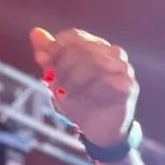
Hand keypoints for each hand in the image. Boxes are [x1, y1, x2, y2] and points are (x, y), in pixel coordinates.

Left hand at [29, 27, 137, 147]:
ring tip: (64, 95)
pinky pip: (107, 84)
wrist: (101, 130)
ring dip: (75, 82)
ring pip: (95, 65)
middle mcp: (113, 53)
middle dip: (63, 67)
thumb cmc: (82, 101)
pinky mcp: (128, 86)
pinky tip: (83, 102)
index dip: (56, 49)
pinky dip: (91, 94)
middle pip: (83, 50)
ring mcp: (124, 68)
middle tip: (53, 84)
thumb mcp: (61, 79)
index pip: (74, 37)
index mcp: (97, 46)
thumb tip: (35, 33)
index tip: (44, 63)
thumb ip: (50, 57)